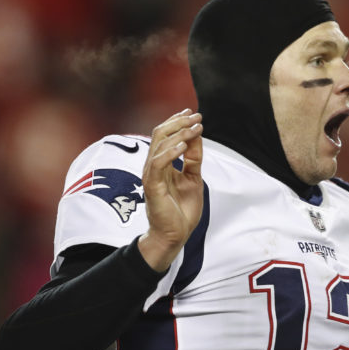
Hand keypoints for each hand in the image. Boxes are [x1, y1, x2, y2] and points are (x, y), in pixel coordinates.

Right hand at [138, 109, 203, 271]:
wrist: (174, 236)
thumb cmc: (181, 210)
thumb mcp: (193, 178)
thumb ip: (193, 158)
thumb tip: (197, 136)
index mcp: (161, 163)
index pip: (165, 135)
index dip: (178, 121)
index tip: (194, 113)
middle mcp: (153, 166)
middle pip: (160, 134)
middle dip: (179, 122)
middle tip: (197, 116)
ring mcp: (151, 175)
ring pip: (159, 144)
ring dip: (179, 133)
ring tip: (195, 128)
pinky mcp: (152, 186)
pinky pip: (158, 164)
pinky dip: (171, 152)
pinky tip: (184, 145)